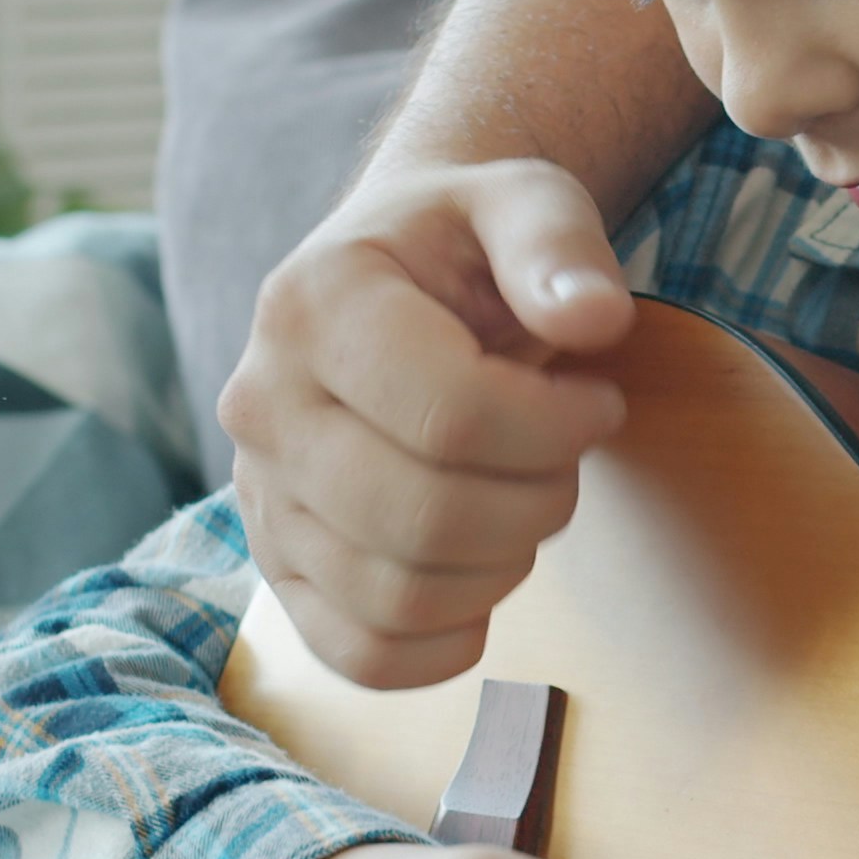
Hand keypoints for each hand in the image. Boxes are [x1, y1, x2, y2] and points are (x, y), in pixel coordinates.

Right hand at [221, 159, 637, 687]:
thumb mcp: (521, 201)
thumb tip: (594, 318)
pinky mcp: (277, 569)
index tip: (599, 403)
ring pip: (398, 596)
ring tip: (523, 499)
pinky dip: (445, 643)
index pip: (448, 415)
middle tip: (565, 458)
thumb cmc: (463, 248)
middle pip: (423, 518)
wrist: (392, 279)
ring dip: (503, 565)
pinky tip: (484, 574)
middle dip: (538, 501)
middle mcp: (261, 404)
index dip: (556, 429)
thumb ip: (558, 243)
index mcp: (312, 303)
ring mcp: (259, 496)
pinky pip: (361, 656)